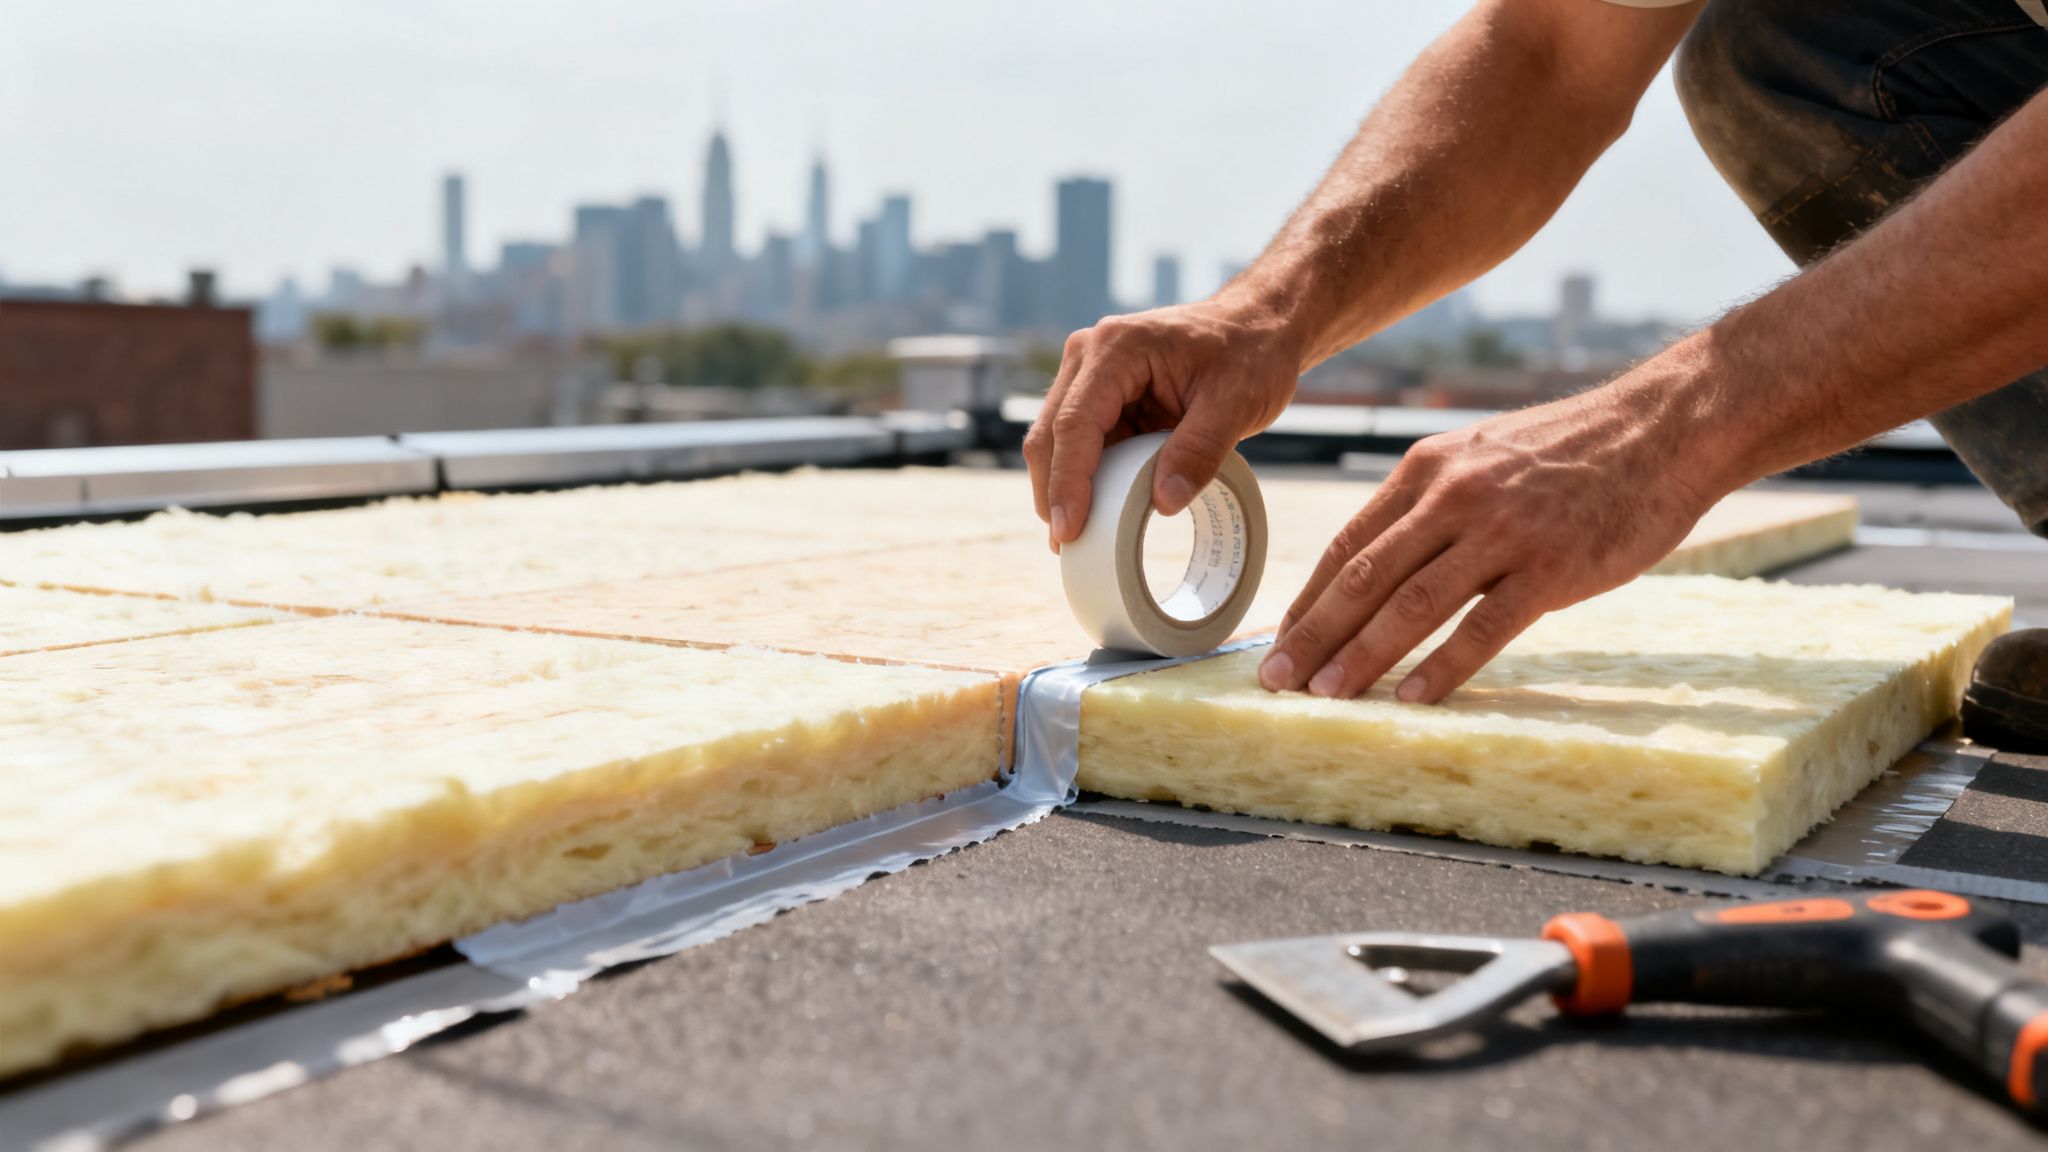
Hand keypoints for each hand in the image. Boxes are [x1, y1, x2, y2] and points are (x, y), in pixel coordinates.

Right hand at [1024, 299, 1300, 549]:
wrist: (1257, 326)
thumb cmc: (1250, 353)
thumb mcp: (1237, 402)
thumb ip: (1200, 451)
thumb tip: (1163, 504)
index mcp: (1117, 348)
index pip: (1075, 422)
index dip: (1068, 480)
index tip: (1069, 528)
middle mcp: (1090, 355)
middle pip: (1051, 434)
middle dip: (1053, 492)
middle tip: (1067, 547)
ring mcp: (1090, 375)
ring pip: (1056, 441)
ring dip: (1062, 488)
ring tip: (1075, 539)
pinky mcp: (1101, 396)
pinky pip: (1080, 443)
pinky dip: (1083, 478)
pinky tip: (1092, 512)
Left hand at [1258, 383, 1722, 702]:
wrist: (1663, 427)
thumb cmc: (1572, 452)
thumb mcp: (1482, 456)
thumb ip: (1432, 505)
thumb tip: (1381, 566)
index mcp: (1426, 470)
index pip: (1347, 544)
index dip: (1308, 599)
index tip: (1278, 641)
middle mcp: (1452, 496)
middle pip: (1364, 577)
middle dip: (1313, 635)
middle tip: (1276, 680)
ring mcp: (1501, 531)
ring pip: (1411, 603)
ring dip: (1360, 656)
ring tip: (1325, 696)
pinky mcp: (1550, 565)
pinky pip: (1483, 625)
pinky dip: (1441, 666)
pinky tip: (1411, 698)